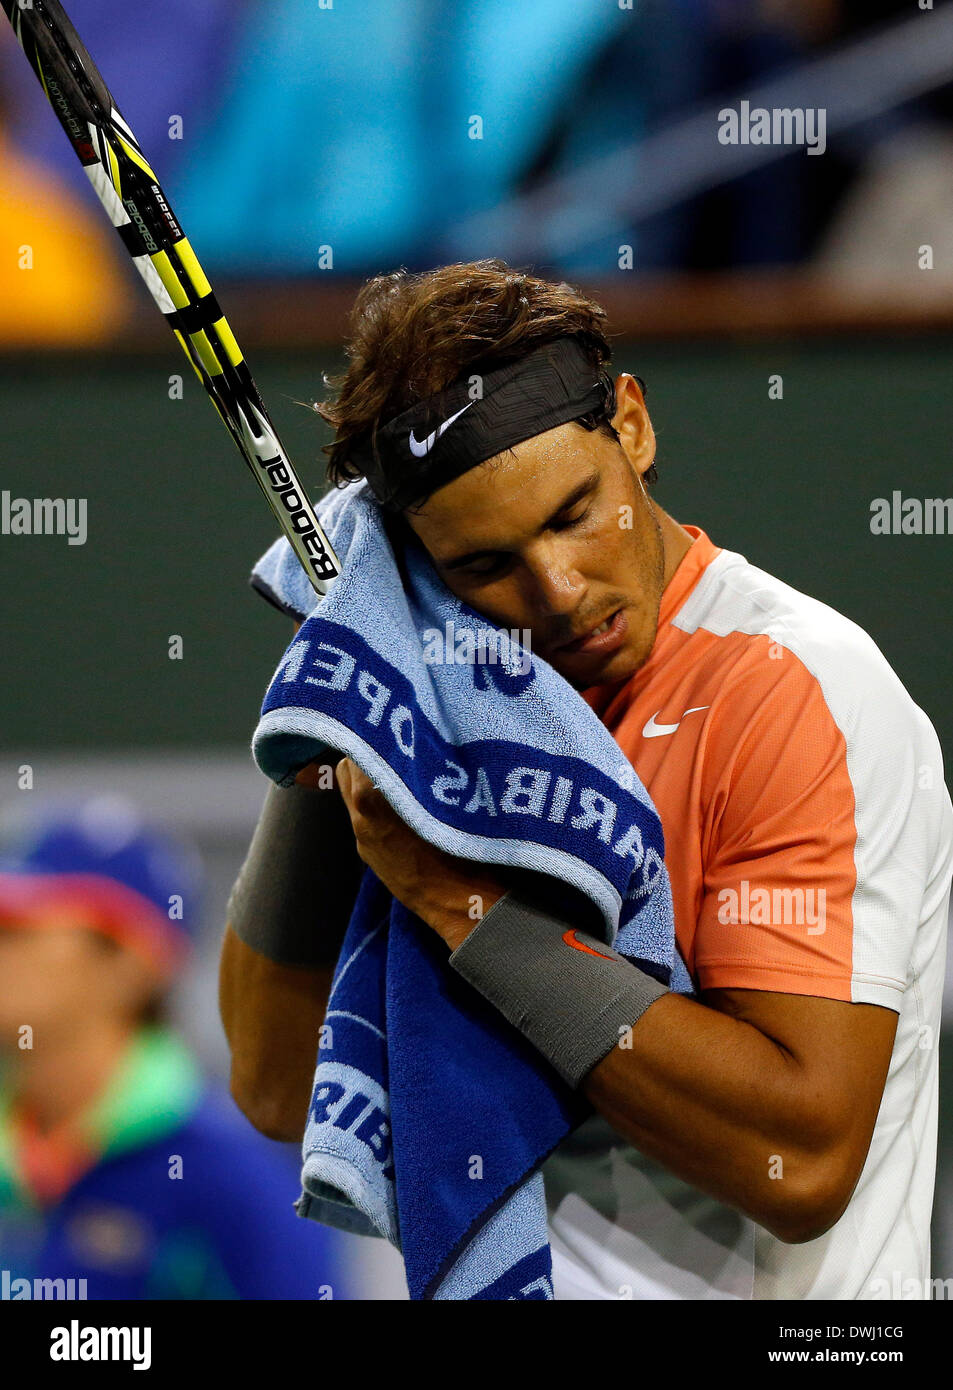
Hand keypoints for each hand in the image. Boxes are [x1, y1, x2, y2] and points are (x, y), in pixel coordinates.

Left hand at [297, 757, 505, 949]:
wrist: (459, 903)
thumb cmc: (461, 851)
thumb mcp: (442, 802)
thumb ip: (415, 776)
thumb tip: (407, 749)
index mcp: (374, 801)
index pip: (356, 753)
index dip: (371, 738)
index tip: (390, 728)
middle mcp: (362, 818)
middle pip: (345, 768)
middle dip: (363, 755)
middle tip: (392, 748)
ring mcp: (363, 838)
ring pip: (349, 792)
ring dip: (364, 778)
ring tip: (394, 773)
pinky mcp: (368, 853)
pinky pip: (360, 815)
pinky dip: (371, 803)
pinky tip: (397, 803)